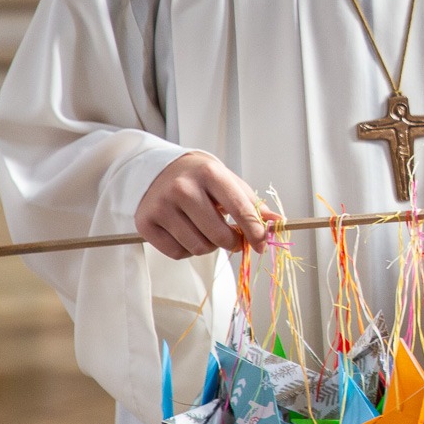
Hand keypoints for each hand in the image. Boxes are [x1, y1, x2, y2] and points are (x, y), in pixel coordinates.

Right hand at [135, 151, 275, 259]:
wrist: (159, 169)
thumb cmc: (200, 177)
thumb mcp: (227, 181)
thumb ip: (252, 203)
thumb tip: (277, 222)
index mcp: (209, 174)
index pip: (240, 209)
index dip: (255, 232)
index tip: (261, 244)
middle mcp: (182, 188)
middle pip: (219, 235)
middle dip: (232, 242)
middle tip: (232, 238)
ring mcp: (161, 206)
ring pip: (198, 248)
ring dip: (209, 247)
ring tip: (207, 231)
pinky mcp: (145, 223)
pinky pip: (177, 254)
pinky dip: (188, 250)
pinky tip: (188, 234)